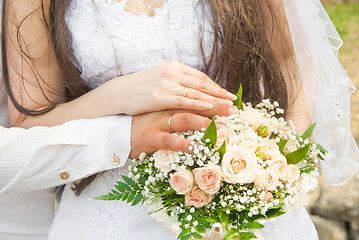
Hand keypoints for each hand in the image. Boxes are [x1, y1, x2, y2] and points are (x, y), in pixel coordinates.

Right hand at [110, 61, 236, 114]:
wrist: (119, 92)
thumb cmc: (139, 88)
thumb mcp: (160, 78)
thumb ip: (176, 81)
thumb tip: (191, 88)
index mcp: (174, 67)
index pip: (200, 77)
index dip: (216, 87)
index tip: (226, 95)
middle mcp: (173, 73)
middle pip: (203, 84)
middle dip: (221, 95)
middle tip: (234, 103)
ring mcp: (167, 84)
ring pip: (197, 93)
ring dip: (215, 102)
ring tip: (228, 109)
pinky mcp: (160, 97)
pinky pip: (184, 102)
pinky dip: (199, 105)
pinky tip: (210, 110)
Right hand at [129, 103, 238, 157]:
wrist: (116, 129)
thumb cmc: (141, 121)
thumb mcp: (159, 108)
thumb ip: (176, 104)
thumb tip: (198, 105)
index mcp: (168, 99)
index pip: (194, 92)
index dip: (214, 94)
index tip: (231, 98)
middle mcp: (164, 107)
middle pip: (194, 103)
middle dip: (216, 106)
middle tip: (235, 110)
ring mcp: (158, 122)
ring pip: (184, 118)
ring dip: (203, 122)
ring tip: (221, 126)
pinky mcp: (151, 137)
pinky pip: (169, 140)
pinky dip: (182, 144)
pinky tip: (195, 148)